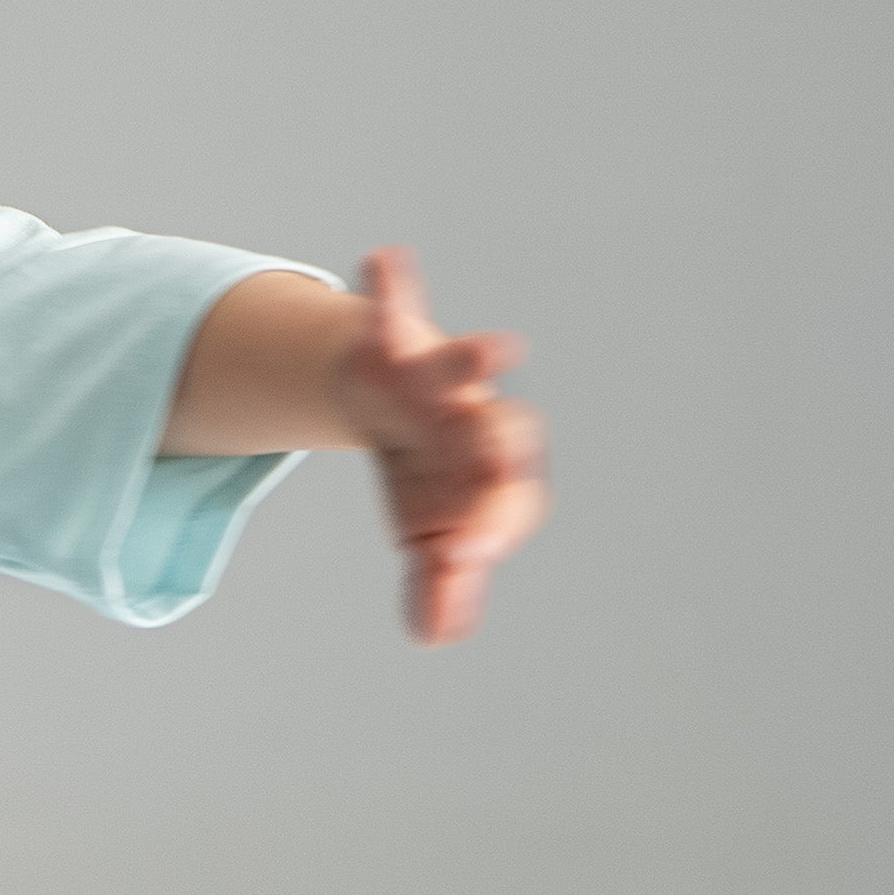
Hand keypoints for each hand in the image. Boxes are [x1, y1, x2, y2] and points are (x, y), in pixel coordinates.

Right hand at [336, 248, 547, 643]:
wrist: (386, 392)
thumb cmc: (426, 467)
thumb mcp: (426, 529)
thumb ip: (439, 581)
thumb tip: (435, 635)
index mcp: (494, 468)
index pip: (509, 497)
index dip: (492, 522)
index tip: (462, 556)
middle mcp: (477, 415)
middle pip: (503, 431)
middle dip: (500, 458)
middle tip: (481, 479)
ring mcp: (438, 377)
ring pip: (462, 366)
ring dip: (477, 356)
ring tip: (503, 347)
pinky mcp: (393, 341)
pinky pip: (393, 308)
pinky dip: (392, 285)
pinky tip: (384, 259)